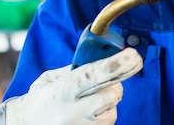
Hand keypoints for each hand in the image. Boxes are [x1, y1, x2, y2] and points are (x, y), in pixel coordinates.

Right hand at [5, 47, 142, 124]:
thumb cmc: (40, 99)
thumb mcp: (51, 79)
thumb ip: (76, 69)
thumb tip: (104, 59)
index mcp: (63, 91)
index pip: (93, 76)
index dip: (115, 65)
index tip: (133, 55)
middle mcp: (73, 111)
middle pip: (112, 94)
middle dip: (115, 84)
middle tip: (108, 81)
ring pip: (113, 108)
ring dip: (108, 101)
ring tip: (87, 102)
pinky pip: (109, 120)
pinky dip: (104, 113)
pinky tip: (86, 114)